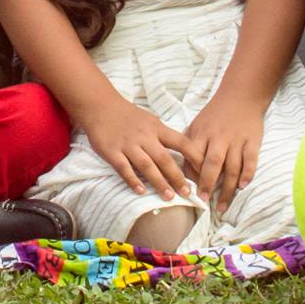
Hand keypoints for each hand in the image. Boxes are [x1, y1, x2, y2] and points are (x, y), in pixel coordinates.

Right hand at [77, 100, 195, 201]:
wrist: (100, 106)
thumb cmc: (128, 115)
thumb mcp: (151, 120)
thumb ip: (164, 136)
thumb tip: (182, 153)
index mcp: (157, 128)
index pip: (181, 142)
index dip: (194, 157)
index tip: (204, 170)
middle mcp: (144, 137)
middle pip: (164, 159)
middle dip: (177, 177)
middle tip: (188, 193)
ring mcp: (128, 145)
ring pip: (146, 166)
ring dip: (159, 182)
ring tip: (169, 197)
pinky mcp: (112, 151)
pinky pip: (123, 168)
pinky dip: (132, 180)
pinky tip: (140, 191)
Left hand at [184, 100, 264, 214]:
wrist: (241, 95)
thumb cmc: (215, 114)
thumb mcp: (197, 124)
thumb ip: (189, 145)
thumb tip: (180, 169)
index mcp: (202, 133)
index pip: (194, 157)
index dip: (190, 175)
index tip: (187, 191)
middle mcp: (219, 138)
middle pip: (213, 164)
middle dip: (208, 184)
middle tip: (204, 202)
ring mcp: (237, 140)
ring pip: (232, 167)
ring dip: (227, 188)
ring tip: (222, 206)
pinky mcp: (252, 141)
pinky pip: (250, 160)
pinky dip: (247, 174)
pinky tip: (243, 187)